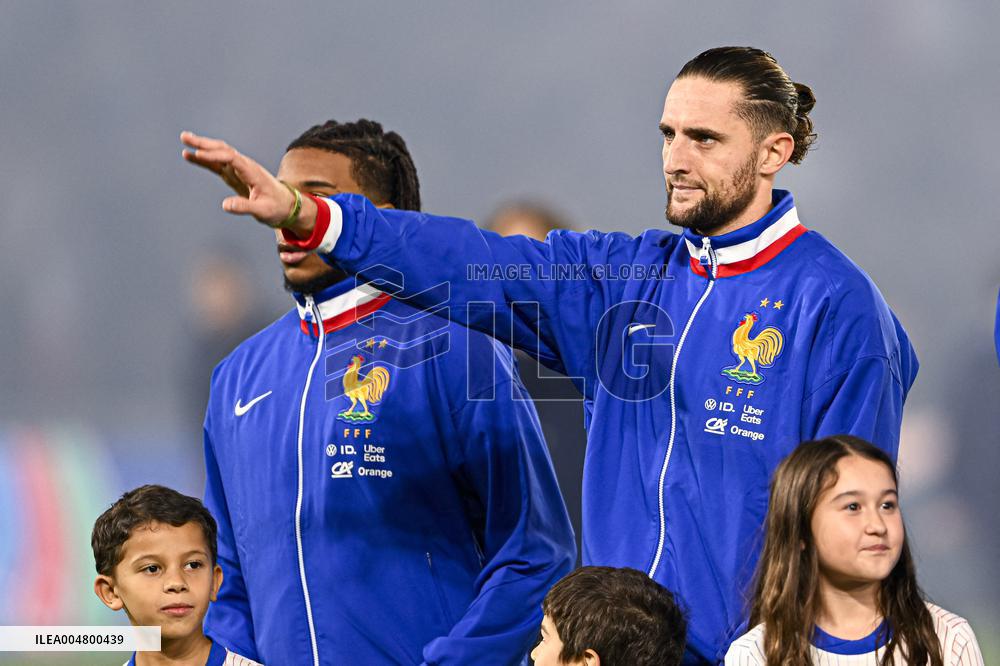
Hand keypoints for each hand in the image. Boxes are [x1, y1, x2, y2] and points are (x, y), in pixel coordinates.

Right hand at [181, 131, 300, 228]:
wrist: (287, 206)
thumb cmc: (277, 208)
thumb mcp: (262, 211)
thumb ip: (244, 207)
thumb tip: (225, 205)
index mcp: (252, 172)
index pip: (231, 158)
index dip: (214, 155)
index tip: (198, 154)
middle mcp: (245, 166)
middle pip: (223, 150)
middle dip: (204, 144)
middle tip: (185, 137)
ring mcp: (239, 170)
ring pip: (219, 154)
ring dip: (202, 147)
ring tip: (184, 139)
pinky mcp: (234, 175)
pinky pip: (217, 164)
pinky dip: (204, 159)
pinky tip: (189, 155)